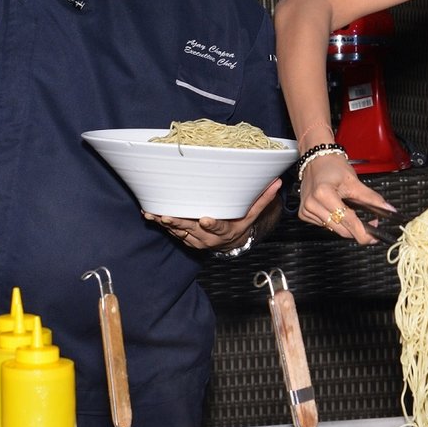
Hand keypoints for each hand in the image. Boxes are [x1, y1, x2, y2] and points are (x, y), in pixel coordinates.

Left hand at [147, 177, 282, 250]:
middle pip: (192, 229)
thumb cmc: (240, 224)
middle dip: (180, 222)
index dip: (211, 225)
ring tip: (154, 214)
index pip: (218, 227)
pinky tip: (150, 214)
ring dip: (166, 223)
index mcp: (225, 230)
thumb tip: (277, 182)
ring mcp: (195, 239)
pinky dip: (161, 224)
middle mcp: (208, 237)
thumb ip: (262, 199)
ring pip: (179, 230)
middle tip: (168, 215)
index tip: (205, 219)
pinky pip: (172, 232)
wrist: (229, 244)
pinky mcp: (186, 238)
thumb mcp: (252, 214)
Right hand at [296, 153, 394, 244]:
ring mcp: (306, 210)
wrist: (317, 159)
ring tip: (353, 211)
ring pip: (334, 229)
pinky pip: (325, 225)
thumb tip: (388, 210)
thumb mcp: (354, 182)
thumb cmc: (332, 166)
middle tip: (371, 223)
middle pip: (341, 229)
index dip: (363, 231)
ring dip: (347, 226)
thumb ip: (372, 198)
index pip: (347, 220)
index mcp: (323, 194)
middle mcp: (312, 204)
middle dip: (358, 230)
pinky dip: (335, 221)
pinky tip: (338, 210)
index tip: (373, 237)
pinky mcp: (304, 214)